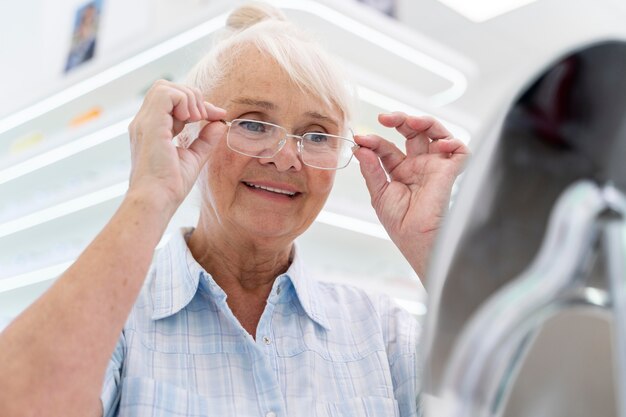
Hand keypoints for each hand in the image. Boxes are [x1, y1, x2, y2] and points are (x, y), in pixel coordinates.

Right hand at [128, 79, 226, 213]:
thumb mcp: (194, 157)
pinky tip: (192, 119)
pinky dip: (184, 100)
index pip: (173, 102)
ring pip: (165, 86)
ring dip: (188, 97)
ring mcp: (145, 122)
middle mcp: (145, 122)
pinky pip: (166, 93)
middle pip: (167, 88)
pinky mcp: (150, 124)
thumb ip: (206, 139)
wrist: (157, 200)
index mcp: (153, 129)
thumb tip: (220, 122)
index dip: (198, 104)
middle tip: (205, 117)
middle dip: (192, 96)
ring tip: (197, 118)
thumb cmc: (171, 186)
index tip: (218, 115)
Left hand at [354, 112, 468, 280]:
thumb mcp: (379, 194)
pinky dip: (452, 141)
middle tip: (385, 118)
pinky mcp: (451, 172)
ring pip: (435, 133)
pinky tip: (439, 144)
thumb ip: (371, 169)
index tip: (360, 139)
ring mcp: (435, 167)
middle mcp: (419, 166)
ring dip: (424, 122)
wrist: (417, 240)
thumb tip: (360, 148)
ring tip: (411, 121)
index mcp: (400, 172)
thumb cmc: (400, 224)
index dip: (374, 140)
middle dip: (400, 120)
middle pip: (413, 132)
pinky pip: (460, 150)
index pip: (387, 147)